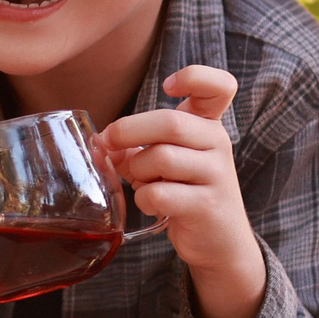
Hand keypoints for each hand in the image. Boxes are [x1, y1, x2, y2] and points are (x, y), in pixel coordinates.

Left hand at [100, 65, 264, 317]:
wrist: (219, 240)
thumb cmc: (185, 190)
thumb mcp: (165, 161)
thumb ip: (136, 145)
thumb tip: (99, 141)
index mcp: (209, 125)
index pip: (219, 86)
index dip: (194, 76)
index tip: (167, 87)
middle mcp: (218, 144)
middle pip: (170, 123)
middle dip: (128, 132)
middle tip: (107, 143)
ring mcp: (217, 175)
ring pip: (161, 158)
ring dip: (136, 170)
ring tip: (139, 182)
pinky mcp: (207, 206)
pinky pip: (160, 193)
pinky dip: (144, 198)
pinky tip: (150, 204)